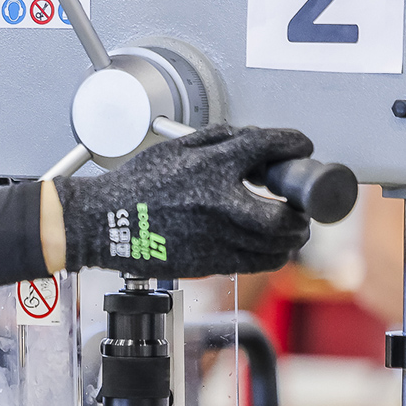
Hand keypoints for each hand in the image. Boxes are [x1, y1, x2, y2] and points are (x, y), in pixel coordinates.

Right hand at [54, 125, 313, 277]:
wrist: (104, 222)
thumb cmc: (136, 186)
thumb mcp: (176, 148)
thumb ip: (220, 141)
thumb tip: (256, 143)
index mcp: (212, 168)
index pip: (270, 148)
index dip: (294, 144)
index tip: (301, 147)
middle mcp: (220, 205)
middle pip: (285, 217)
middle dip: (302, 211)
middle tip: (302, 205)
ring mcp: (216, 238)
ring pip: (276, 248)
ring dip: (291, 237)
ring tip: (290, 227)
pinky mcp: (209, 262)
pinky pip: (255, 264)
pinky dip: (270, 254)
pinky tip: (267, 244)